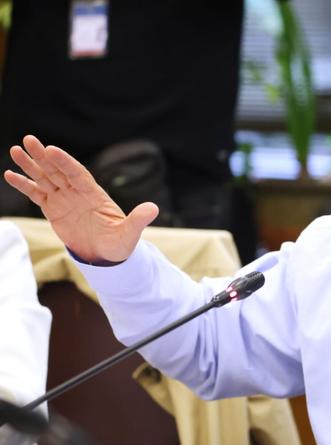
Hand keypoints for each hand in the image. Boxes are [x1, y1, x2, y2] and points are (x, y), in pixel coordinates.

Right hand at [3, 135, 158, 262]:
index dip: (64, 162)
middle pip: (58, 170)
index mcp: (94, 194)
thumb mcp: (130, 233)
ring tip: (16, 150)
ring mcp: (65, 199)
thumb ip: (138, 220)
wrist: (107, 256)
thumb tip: (154, 209)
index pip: (77, 174)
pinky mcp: (54, 210)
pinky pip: (37, 194)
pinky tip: (10, 174)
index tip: (51, 150)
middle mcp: (78, 193)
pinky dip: (24, 185)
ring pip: (45, 178)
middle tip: (28, 140)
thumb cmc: (120, 243)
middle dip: (44, 156)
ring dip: (31, 165)